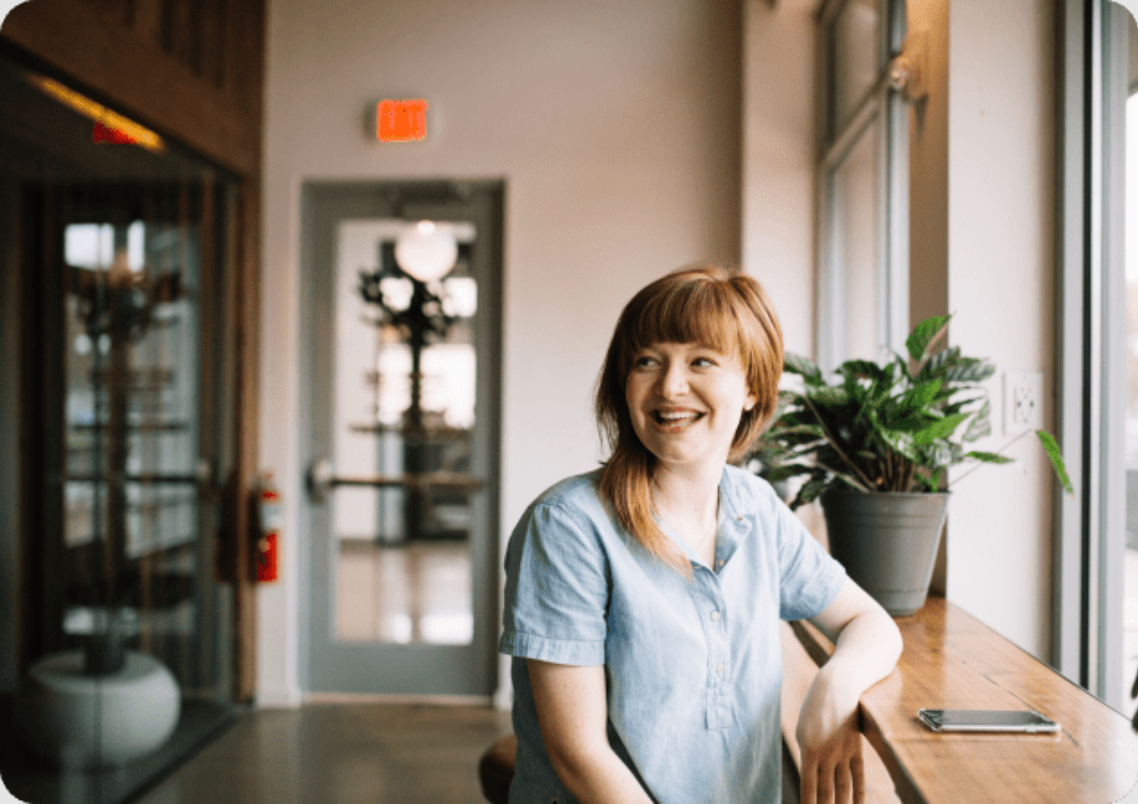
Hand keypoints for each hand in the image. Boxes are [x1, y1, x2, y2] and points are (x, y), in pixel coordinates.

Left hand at [795, 668, 864, 803]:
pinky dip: (858, 793)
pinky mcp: (856, 749)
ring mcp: (844, 753)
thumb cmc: (814, 709)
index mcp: (809, 750)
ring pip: (843, 788)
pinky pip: (858, 776)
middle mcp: (827, 754)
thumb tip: (810, 777)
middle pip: (826, 792)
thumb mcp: (802, 730)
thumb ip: (807, 754)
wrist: (837, 687)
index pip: (808, 787)